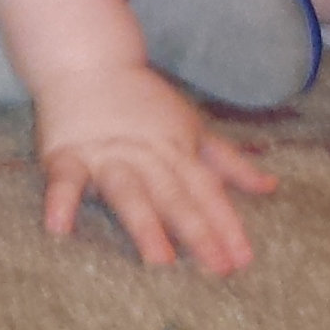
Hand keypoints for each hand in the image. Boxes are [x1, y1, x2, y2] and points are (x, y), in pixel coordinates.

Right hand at [0, 0, 276, 273]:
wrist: (88, 60)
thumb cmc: (143, 101)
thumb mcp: (192, 128)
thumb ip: (229, 163)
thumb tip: (270, 187)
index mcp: (177, 150)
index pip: (207, 191)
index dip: (226, 225)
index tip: (242, 261)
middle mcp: (145, 154)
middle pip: (174, 196)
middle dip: (197, 232)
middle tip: (215, 270)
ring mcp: (106, 155)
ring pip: (128, 191)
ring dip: (145, 223)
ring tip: (160, 261)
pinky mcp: (66, 154)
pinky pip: (64, 181)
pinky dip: (60, 202)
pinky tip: (59, 229)